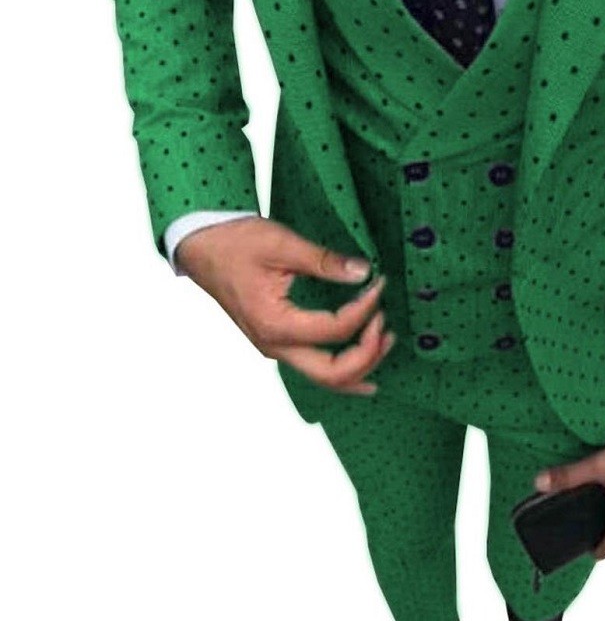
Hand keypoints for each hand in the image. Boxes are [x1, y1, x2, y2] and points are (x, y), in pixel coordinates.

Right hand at [176, 216, 393, 395]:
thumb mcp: (282, 244)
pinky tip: (364, 368)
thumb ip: (324, 261)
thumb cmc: (234, 243)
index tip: (379, 282)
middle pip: (332, 373)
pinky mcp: (277, 341)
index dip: (365, 309)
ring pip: (325, 377)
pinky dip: (343, 370)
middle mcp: (274, 345)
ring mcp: (274, 347)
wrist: (201, 246)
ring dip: (360, 365)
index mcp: (274, 324)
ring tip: (386, 340)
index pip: (335, 330)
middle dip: (368, 354)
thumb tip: (363, 272)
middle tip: (387, 325)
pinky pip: (315, 367)